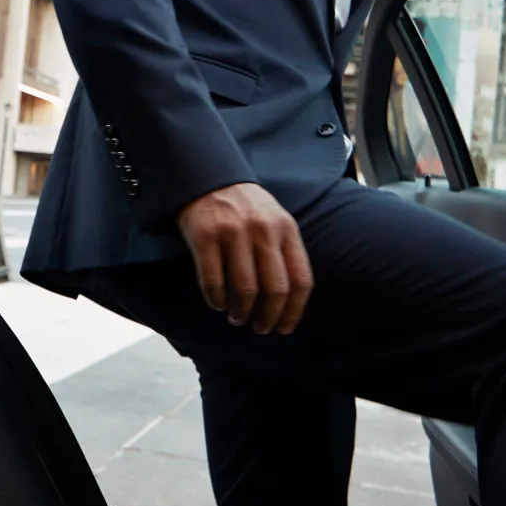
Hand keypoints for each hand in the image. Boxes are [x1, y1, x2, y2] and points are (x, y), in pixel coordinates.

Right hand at [175, 183, 313, 334]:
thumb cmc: (244, 208)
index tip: (285, 328)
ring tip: (237, 318)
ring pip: (245, 290)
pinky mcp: (205, 236)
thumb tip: (288, 302)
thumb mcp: (275, 221)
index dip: (294, 311)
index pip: (301, 280)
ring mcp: (233, 232)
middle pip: (275, 289)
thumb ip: (284, 253)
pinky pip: (213, 281)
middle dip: (268, 317)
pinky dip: (216, 300)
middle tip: (260, 328)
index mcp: (286, 228)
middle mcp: (263, 230)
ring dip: (241, 313)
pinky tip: (217, 304)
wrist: (207, 178)